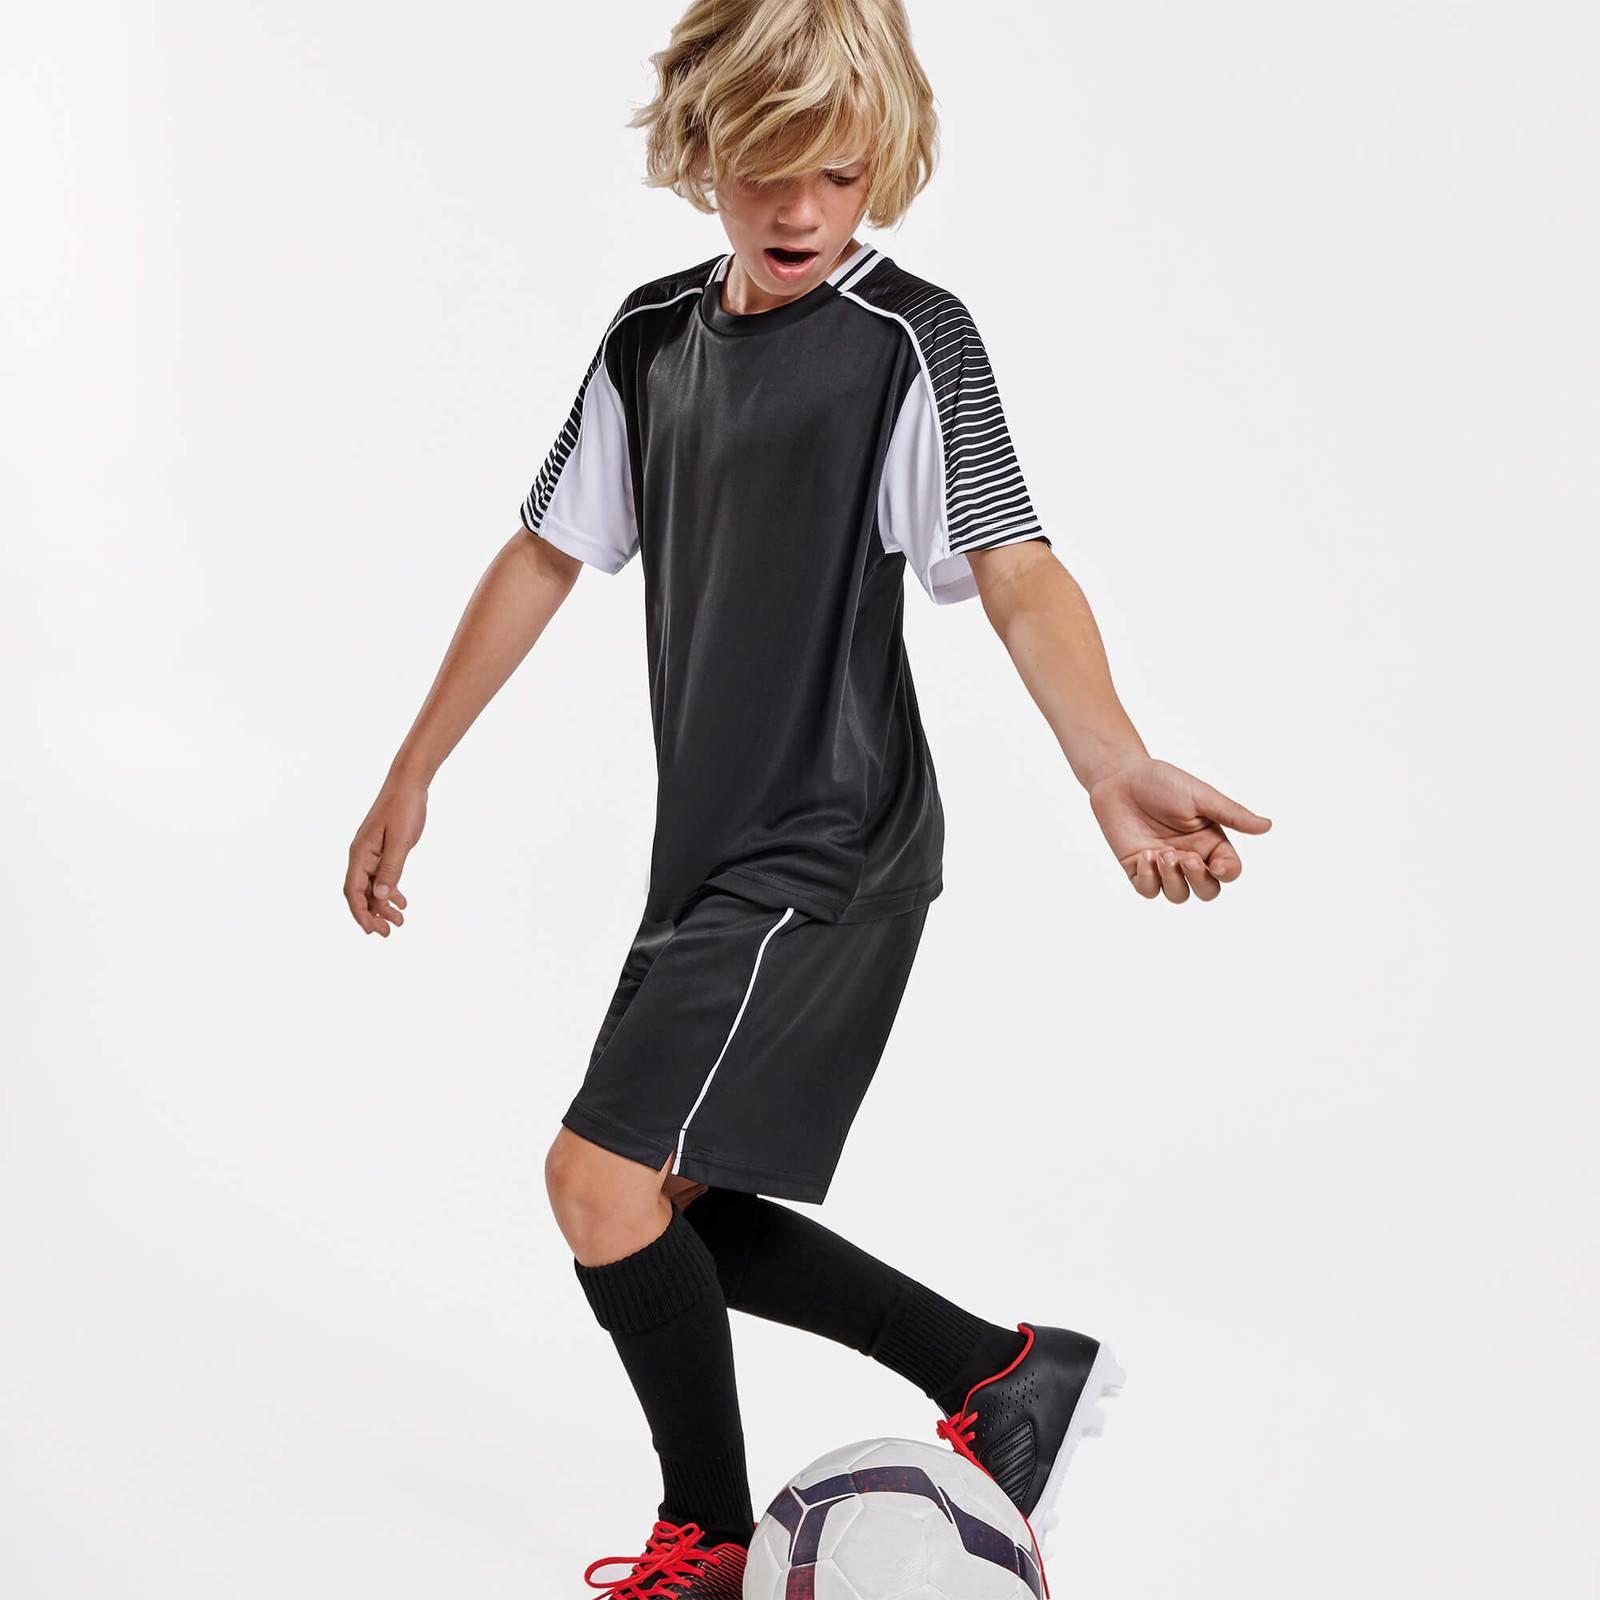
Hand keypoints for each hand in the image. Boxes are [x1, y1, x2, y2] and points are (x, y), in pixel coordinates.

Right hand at [344, 777, 427, 934]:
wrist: (409, 784)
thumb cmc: (403, 808)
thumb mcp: (400, 841)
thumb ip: (391, 869)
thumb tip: (380, 898)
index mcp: (360, 854)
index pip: (353, 891)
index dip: (360, 913)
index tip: (372, 930)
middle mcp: (361, 856)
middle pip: (360, 893)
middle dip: (371, 915)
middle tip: (387, 932)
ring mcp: (372, 853)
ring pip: (373, 887)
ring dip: (383, 905)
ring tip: (399, 922)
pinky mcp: (383, 850)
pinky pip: (382, 876)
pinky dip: (390, 891)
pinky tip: (402, 902)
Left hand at [1088, 757, 1270, 902]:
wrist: (1120, 777)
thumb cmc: (1162, 782)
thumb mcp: (1200, 796)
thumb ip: (1231, 814)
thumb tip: (1267, 825)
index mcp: (1211, 841)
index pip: (1229, 870)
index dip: (1227, 873)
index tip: (1216, 864)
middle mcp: (1190, 856)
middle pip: (1207, 890)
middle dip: (1198, 880)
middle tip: (1183, 857)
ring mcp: (1164, 865)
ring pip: (1178, 895)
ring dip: (1171, 880)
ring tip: (1159, 853)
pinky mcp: (1138, 868)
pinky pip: (1148, 890)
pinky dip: (1148, 880)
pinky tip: (1144, 857)